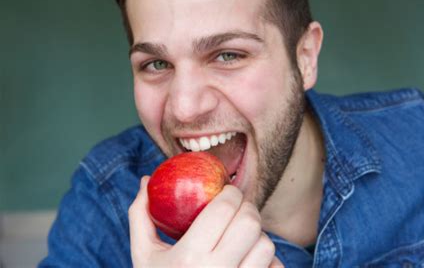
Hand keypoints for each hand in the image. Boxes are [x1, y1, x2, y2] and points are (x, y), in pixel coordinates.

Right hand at [129, 176, 283, 266]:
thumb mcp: (143, 255)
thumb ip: (141, 216)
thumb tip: (145, 179)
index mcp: (188, 258)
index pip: (223, 209)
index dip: (231, 193)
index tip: (227, 191)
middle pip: (250, 223)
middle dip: (246, 209)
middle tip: (238, 209)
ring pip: (267, 245)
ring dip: (257, 235)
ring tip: (242, 237)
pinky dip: (267, 260)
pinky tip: (250, 260)